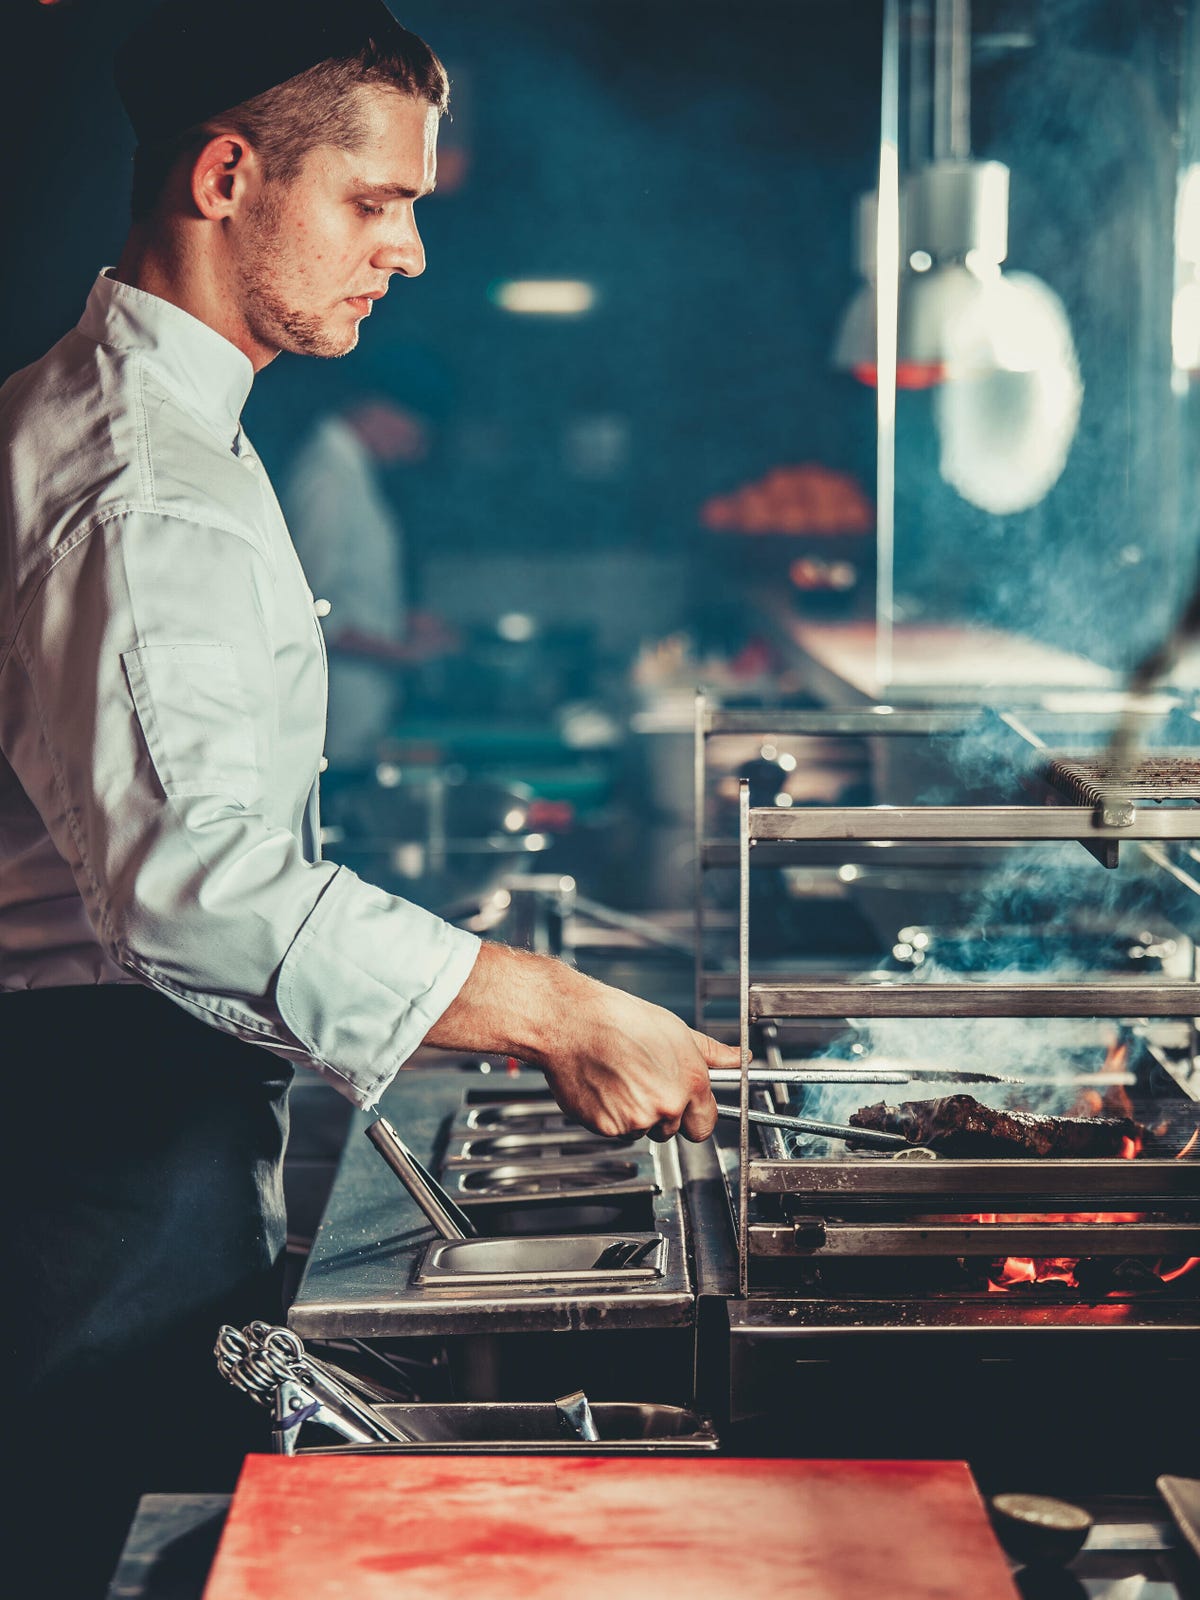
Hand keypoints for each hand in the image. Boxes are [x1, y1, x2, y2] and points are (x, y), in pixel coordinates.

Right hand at [537, 981, 732, 1142]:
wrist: (573, 1022)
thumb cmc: (620, 1020)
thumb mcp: (676, 1030)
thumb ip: (712, 1053)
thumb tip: (739, 1058)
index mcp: (689, 1082)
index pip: (706, 1124)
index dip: (694, 1114)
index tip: (684, 1106)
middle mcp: (667, 1105)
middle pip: (673, 1130)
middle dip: (663, 1113)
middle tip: (644, 1082)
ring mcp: (637, 1119)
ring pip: (642, 1130)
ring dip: (634, 1113)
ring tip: (620, 1078)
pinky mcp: (608, 1128)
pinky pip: (616, 1132)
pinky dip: (610, 1115)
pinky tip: (605, 1086)